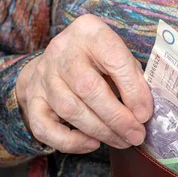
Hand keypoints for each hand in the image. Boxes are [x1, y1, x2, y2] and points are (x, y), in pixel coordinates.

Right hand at [16, 14, 152, 152]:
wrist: (56, 61)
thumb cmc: (98, 61)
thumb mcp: (118, 57)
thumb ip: (133, 78)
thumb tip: (142, 113)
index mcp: (90, 32)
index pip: (114, 59)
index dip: (133, 90)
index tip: (145, 114)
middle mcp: (62, 51)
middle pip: (88, 88)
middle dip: (117, 118)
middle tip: (136, 135)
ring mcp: (43, 75)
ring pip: (69, 110)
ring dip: (100, 131)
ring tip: (122, 141)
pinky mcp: (33, 99)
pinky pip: (44, 128)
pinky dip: (70, 142)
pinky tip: (92, 143)